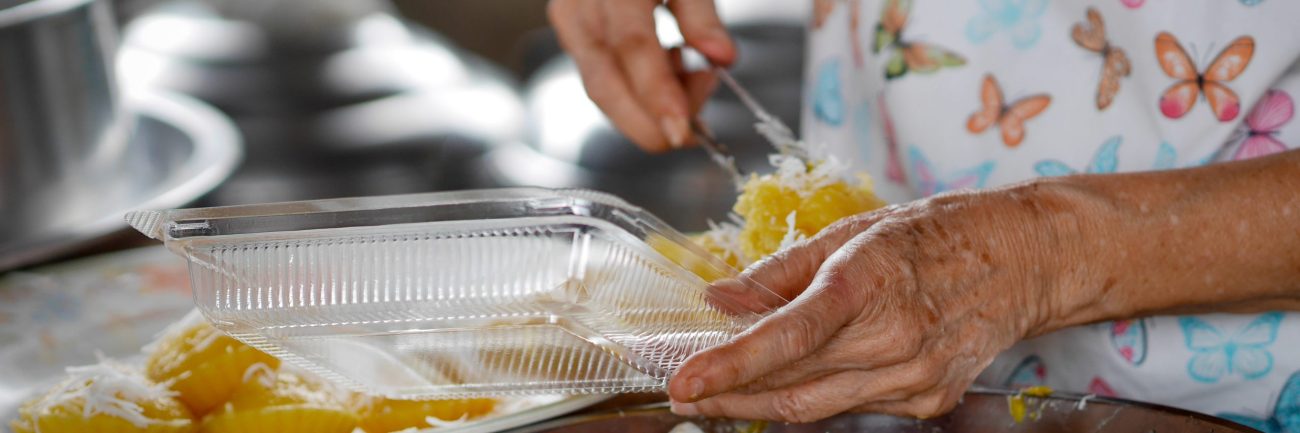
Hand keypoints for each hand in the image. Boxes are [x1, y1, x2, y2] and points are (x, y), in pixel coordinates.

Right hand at [548, 0, 735, 151]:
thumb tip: (722, 57)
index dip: (657, 94)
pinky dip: (637, 94)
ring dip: (647, 109)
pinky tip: (668, 76)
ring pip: (601, 90)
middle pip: (604, 82)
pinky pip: (601, 81)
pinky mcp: (573, 37)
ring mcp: (570, 24)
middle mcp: (579, 6)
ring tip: (691, 80)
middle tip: (694, 129)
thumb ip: (701, 14)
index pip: (633, 47)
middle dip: (650, 121)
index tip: (682, 131)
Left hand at [667, 182, 1105, 421]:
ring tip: (723, 387)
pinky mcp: (927, 401)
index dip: (729, 365)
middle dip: (729, 393)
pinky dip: (812, 395)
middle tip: (685, 388)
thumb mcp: (853, 230)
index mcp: (869, 283)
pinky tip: (793, 378)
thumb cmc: (936, 234)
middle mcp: (895, 340)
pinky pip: (850, 407)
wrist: (1024, 260)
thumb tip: (719, 299)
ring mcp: (914, 378)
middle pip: (791, 384)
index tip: (684, 381)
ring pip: (815, 405)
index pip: (787, 337)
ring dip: (761, 400)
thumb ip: (780, 271)